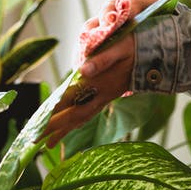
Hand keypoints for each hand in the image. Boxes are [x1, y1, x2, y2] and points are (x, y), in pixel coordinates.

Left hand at [43, 32, 134, 147]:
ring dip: (64, 130)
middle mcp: (101, 94)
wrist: (156, 53)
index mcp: (100, 83)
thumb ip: (102, 59)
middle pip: (73, 115)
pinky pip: (90, 113)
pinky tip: (71, 126)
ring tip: (49, 144)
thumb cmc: (136, 46)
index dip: (54, 113)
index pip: (71, 100)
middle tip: (33, 141)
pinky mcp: (109, 96)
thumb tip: (81, 70)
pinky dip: (77, 122)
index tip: (38, 125)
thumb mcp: (120, 47)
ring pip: (82, 117)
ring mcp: (106, 97)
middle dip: (53, 128)